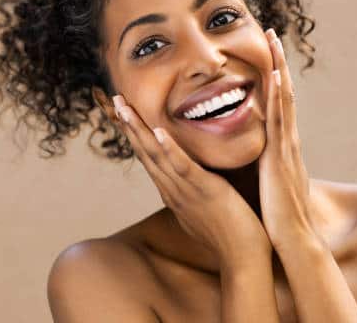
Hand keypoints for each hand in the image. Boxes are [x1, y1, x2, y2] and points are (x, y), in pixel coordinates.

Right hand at [112, 96, 271, 268]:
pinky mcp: (204, 191)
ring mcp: (185, 190)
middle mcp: (171, 188)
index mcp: (172, 189)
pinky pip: (183, 167)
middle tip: (114, 98)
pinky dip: (169, 149)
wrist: (243, 258)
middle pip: (144, 151)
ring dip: (139, 130)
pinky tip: (158, 131)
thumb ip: (192, 186)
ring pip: (156, 155)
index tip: (123, 111)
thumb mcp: (202, 204)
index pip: (148, 155)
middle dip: (128, 124)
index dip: (134, 132)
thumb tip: (189, 176)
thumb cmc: (228, 231)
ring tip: (125, 108)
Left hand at [258, 29, 320, 251]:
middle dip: (277, 62)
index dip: (272, 77)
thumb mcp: (268, 179)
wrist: (292, 238)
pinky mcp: (281, 156)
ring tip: (273, 41)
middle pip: (282, 93)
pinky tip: (275, 76)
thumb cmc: (277, 212)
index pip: (276, 103)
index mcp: (279, 145)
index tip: (266, 52)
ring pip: (283, 99)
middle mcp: (285, 139)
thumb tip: (254, 154)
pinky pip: (279, 120)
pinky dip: (279, 96)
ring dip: (279, 68)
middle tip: (271, 33)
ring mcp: (285, 146)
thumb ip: (263, 162)